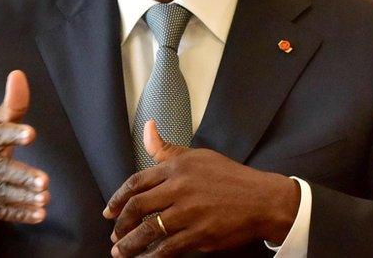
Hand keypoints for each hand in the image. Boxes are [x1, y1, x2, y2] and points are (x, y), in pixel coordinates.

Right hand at [0, 70, 49, 232]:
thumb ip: (12, 105)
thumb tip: (19, 74)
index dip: (13, 134)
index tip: (31, 133)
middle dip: (21, 176)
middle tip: (44, 181)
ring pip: (1, 194)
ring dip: (24, 197)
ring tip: (46, 198)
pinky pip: (0, 212)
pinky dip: (20, 215)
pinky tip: (39, 215)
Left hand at [103, 120, 299, 256]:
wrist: (262, 200)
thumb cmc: (230, 177)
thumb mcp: (198, 157)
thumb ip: (167, 149)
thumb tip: (147, 127)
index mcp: (177, 168)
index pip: (137, 182)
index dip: (118, 199)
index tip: (109, 211)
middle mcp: (180, 188)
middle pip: (138, 207)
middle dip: (121, 223)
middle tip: (114, 234)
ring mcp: (190, 213)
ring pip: (149, 230)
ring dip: (130, 243)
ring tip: (119, 251)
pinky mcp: (200, 234)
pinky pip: (168, 248)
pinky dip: (152, 256)